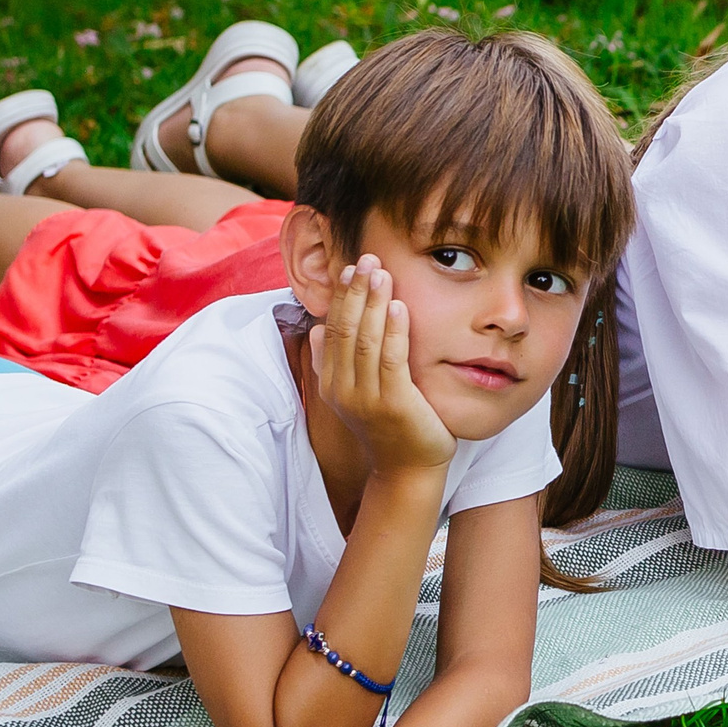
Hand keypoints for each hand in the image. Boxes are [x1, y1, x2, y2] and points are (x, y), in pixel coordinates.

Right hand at [312, 257, 454, 478]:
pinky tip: (399, 306)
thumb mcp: (356, 391)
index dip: (341, 298)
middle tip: (367, 258)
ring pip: (365, 341)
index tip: (350, 268)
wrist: (409, 468)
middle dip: (355, 292)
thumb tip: (318, 328)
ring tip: (381, 273)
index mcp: (332, 384)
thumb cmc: (389, 425)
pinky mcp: (394, 404)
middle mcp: (343, 390)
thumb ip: (335, 362)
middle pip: (345, 330)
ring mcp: (367, 399)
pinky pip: (391, 360)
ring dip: (373, 303)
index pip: (332, 330)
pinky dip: (393, 330)